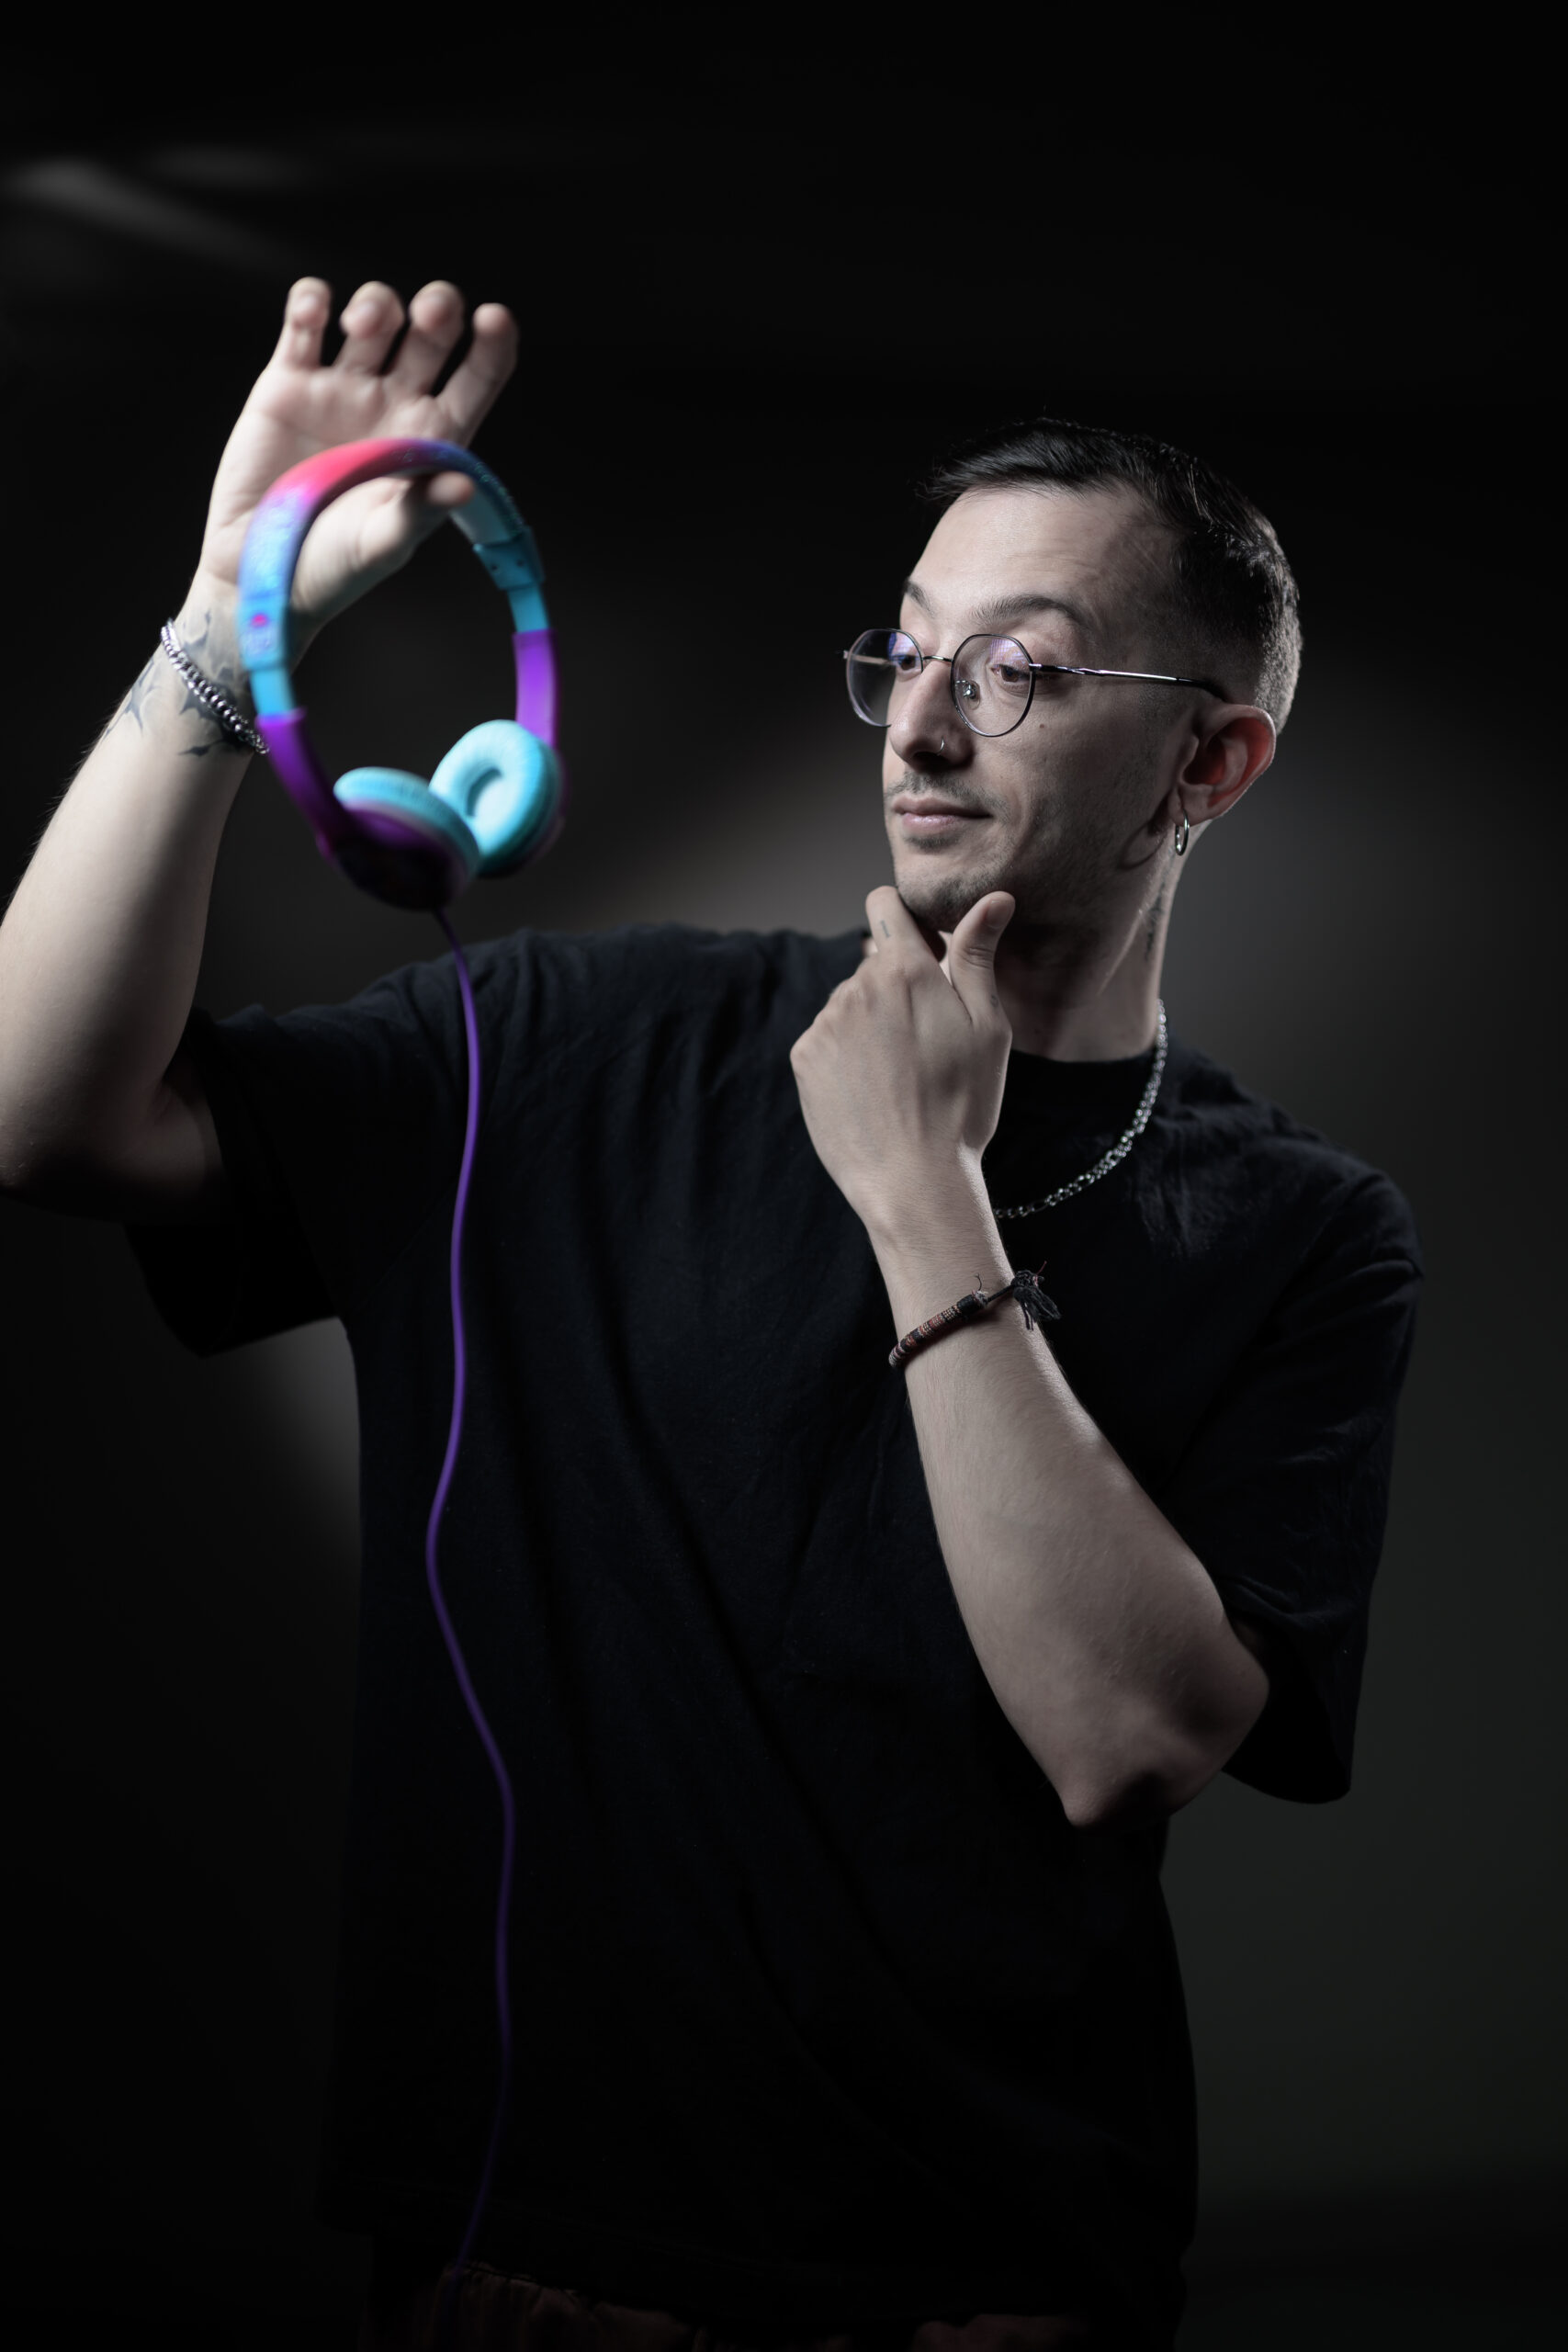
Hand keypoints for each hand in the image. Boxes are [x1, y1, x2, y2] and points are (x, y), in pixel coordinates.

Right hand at [190, 277, 518, 635]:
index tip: (495, 319)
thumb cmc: (330, 565)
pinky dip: (311, 301)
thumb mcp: (381, 543)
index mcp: (429, 441)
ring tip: (361, 327)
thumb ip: (419, 510)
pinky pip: (304, 322)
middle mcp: (392, 406)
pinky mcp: (288, 381)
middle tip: (431, 313)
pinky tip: (315, 312)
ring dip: (376, 303)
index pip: (476, 380)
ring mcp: (341, 388)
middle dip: (437, 309)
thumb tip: (463, 485)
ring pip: (374, 315)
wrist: (257, 569)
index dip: (493, 346)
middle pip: (429, 334)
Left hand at [790, 885, 1014, 1239]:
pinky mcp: (804, 1058)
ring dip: (872, 1023)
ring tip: (901, 1076)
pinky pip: (827, 1038)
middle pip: (873, 965)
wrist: (913, 1181)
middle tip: (927, 1042)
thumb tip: (995, 897)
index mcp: (905, 971)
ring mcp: (825, 1024)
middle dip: (898, 987)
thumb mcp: (987, 1029)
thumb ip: (978, 956)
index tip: (927, 953)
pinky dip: (847, 1055)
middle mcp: (857, 987)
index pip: (885, 905)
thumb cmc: (963, 1106)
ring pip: (850, 1004)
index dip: (906, 921)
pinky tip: (873, 1091)